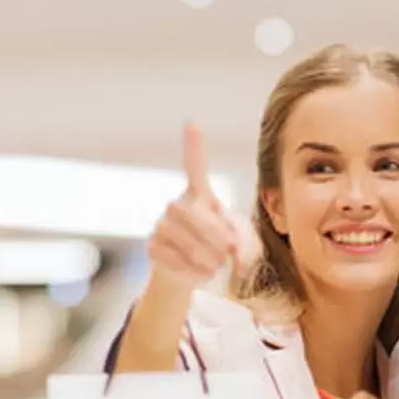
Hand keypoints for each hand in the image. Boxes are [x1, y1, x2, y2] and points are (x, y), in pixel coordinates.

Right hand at [146, 125, 259, 293]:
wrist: (197, 275)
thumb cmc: (223, 251)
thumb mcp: (244, 245)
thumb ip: (246, 244)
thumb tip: (233, 252)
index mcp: (201, 196)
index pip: (195, 167)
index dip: (193, 147)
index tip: (192, 123)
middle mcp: (177, 205)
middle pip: (189, 212)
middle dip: (213, 234)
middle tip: (228, 251)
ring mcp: (161, 224)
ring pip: (179, 235)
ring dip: (204, 254)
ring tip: (217, 264)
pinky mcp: (152, 246)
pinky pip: (170, 255)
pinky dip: (191, 268)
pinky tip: (201, 272)